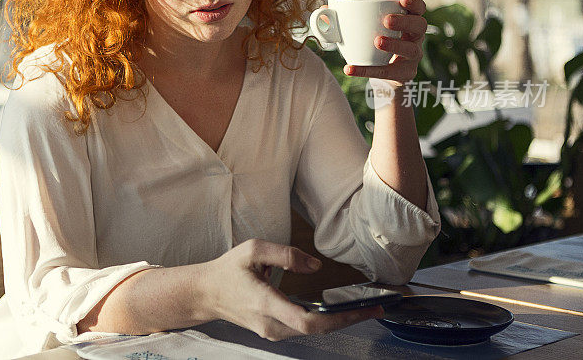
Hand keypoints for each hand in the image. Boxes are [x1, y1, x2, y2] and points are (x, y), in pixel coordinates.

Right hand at [196, 239, 384, 340]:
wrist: (207, 293)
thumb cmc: (228, 270)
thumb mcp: (253, 250)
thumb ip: (285, 254)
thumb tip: (315, 266)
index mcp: (265, 302)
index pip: (307, 321)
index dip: (339, 318)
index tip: (363, 310)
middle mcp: (270, 324)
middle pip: (318, 330)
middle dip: (349, 320)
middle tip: (375, 309)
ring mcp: (272, 332)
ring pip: (313, 332)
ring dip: (338, 322)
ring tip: (363, 310)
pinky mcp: (274, 332)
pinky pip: (304, 330)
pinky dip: (325, 322)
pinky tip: (338, 312)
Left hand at [344, 0, 426, 88]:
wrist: (381, 74)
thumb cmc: (372, 43)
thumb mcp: (362, 28)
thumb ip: (344, 18)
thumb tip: (322, 10)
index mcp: (408, 21)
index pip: (418, 9)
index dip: (414, 3)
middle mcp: (415, 37)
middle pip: (420, 26)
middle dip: (405, 22)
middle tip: (387, 21)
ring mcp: (413, 56)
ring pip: (411, 50)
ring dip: (395, 45)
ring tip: (377, 41)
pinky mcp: (404, 74)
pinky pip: (387, 72)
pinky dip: (367, 71)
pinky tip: (349, 68)